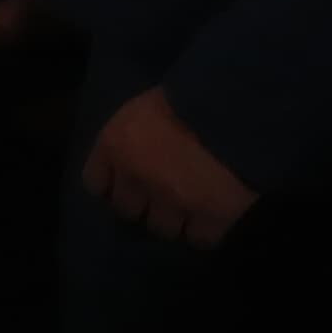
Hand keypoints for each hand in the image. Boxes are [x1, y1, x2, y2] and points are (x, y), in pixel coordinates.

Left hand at [81, 85, 256, 247]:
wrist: (237, 112)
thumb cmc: (190, 95)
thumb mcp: (149, 104)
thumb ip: (136, 132)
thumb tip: (140, 148)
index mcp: (115, 144)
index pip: (95, 181)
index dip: (110, 185)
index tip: (123, 185)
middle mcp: (136, 179)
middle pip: (128, 210)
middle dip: (142, 204)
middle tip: (160, 196)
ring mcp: (172, 203)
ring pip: (163, 227)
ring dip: (174, 220)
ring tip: (190, 208)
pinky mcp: (208, 218)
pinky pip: (200, 238)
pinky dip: (205, 232)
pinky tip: (212, 220)